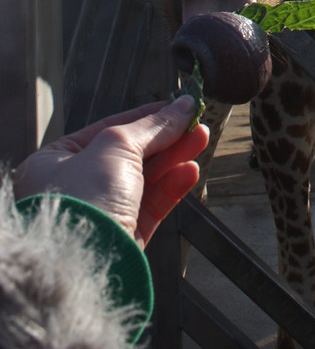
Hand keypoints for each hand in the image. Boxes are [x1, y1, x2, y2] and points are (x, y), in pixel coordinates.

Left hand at [12, 98, 208, 247]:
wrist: (82, 267)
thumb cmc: (83, 198)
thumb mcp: (117, 145)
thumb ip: (154, 125)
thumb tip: (184, 104)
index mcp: (55, 162)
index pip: (107, 129)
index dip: (145, 116)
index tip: (176, 107)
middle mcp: (74, 188)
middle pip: (129, 154)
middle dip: (166, 138)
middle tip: (196, 122)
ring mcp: (98, 214)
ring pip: (144, 179)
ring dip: (174, 158)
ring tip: (202, 139)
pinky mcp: (121, 239)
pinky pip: (150, 206)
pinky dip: (171, 187)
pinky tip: (191, 171)